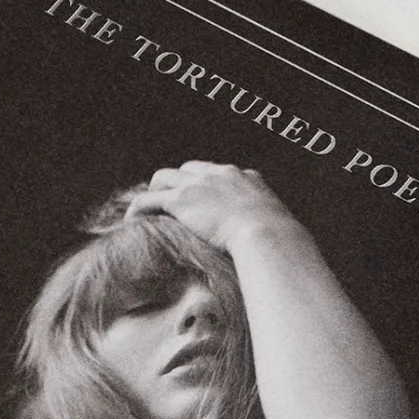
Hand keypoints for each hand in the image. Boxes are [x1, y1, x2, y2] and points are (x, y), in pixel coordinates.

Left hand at [125, 161, 296, 254]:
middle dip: (178, 183)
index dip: (205, 185)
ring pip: (164, 177)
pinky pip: (150, 199)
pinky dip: (138, 208)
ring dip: (155, 191)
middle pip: (188, 169)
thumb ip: (273, 230)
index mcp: (244, 177)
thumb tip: (286, 249)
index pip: (217, 172)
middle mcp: (219, 173)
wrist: (267, 233)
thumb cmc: (278, 239)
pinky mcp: (181, 199)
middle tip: (170, 203)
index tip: (201, 200)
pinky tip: (132, 220)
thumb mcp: (279, 228)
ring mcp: (198, 183)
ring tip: (147, 210)